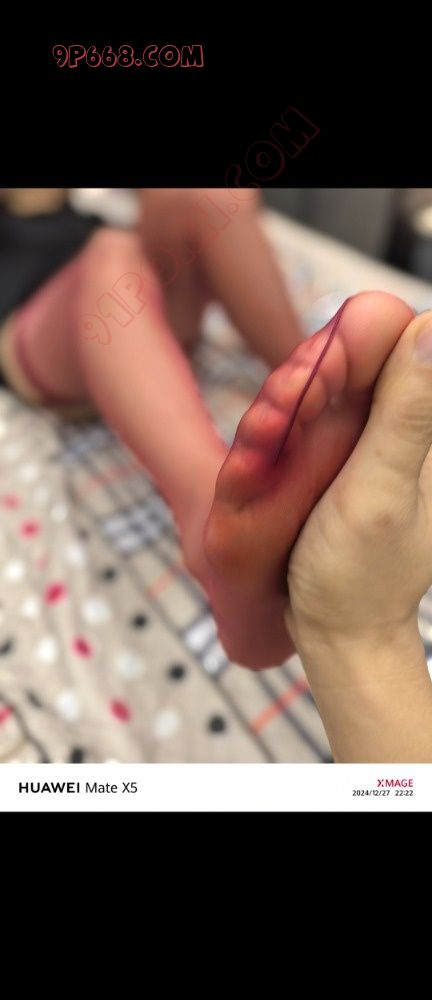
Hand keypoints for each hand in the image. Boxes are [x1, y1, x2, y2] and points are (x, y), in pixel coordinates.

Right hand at [285, 309, 431, 653]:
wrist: (336, 630)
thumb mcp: (380, 493)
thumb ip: (406, 416)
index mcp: (429, 437)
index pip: (410, 347)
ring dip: (304, 389)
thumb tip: (429, 327)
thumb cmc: (358, 574)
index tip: (321, 369)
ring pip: (343, 384)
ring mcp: (377, 445)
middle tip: (291, 396)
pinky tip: (275, 428)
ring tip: (277, 418)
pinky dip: (297, 413)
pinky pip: (323, 414)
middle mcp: (409, 434)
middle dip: (326, 365)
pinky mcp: (349, 458)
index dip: (364, 340)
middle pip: (371, 360)